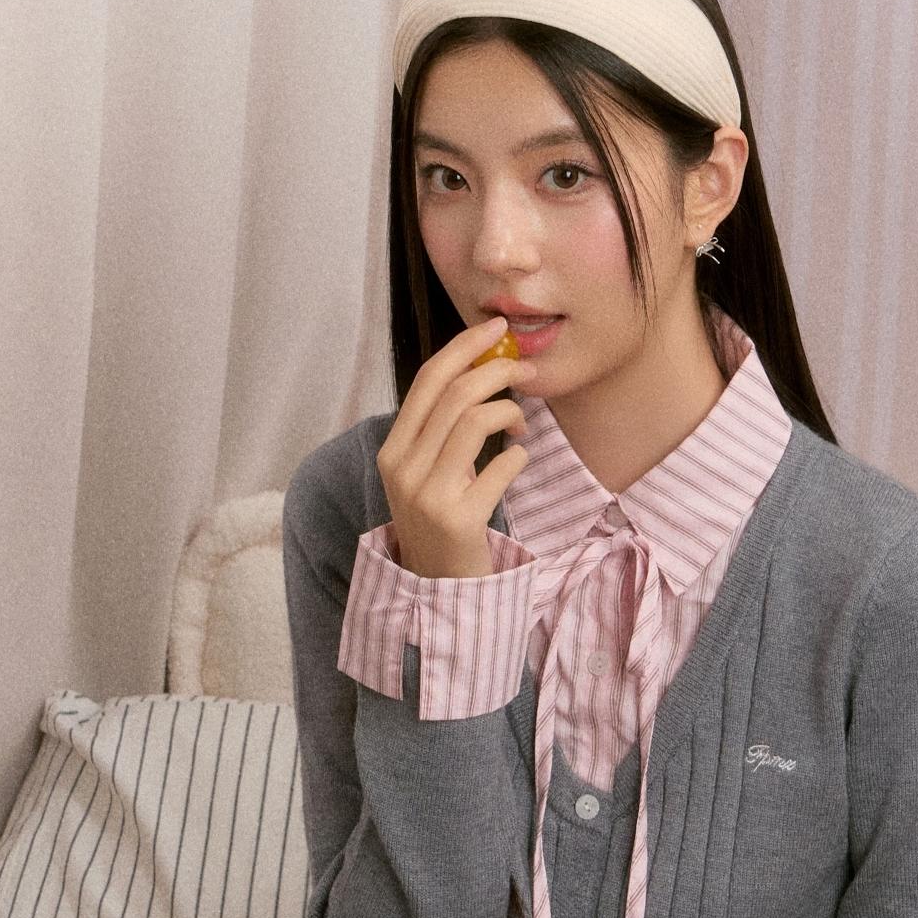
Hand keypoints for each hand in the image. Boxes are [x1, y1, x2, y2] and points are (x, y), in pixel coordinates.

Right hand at [376, 318, 533, 578]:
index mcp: (392, 451)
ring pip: (477, 421)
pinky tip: (517, 461)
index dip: (464, 347)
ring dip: (511, 411)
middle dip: (498, 372)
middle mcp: (403, 470)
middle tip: (525, 371)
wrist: (438, 589)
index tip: (496, 329)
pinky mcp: (459, 519)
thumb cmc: (441, 522)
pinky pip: (502, 464)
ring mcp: (428, 496)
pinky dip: (519, 456)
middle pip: (455, 394)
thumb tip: (482, 368)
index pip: (428, 380)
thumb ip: (441, 429)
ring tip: (521, 422)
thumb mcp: (425, 472)